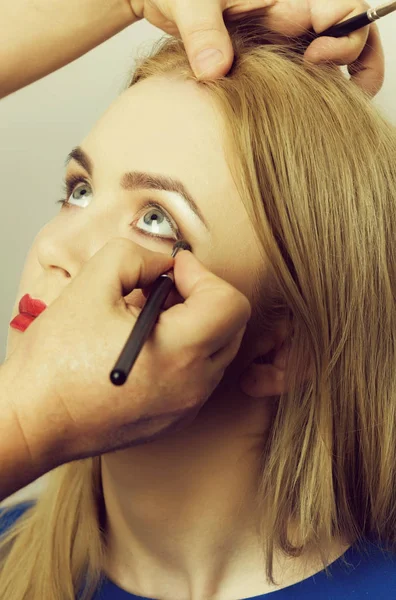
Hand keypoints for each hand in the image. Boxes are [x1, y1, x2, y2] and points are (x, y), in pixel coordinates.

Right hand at [5, 239, 250, 465]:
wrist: (33, 421)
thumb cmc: (54, 362)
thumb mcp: (91, 284)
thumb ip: (136, 256)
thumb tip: (163, 264)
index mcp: (179, 352)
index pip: (231, 304)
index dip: (203, 276)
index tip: (173, 270)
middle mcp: (193, 386)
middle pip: (231, 327)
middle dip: (202, 297)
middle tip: (163, 289)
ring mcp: (185, 407)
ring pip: (216, 352)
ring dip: (194, 325)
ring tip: (147, 317)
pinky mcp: (173, 419)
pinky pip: (198, 376)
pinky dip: (183, 352)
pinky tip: (145, 345)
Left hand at [129, 0, 384, 95]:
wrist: (163, 2)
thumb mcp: (191, 3)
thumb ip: (203, 32)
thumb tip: (214, 71)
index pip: (345, 7)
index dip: (345, 32)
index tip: (316, 55)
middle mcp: (296, 18)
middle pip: (353, 36)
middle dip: (358, 62)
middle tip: (331, 87)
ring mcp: (287, 41)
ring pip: (337, 59)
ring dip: (344, 83)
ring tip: (326, 108)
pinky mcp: (273, 62)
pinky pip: (309, 78)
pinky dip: (317, 94)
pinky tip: (303, 113)